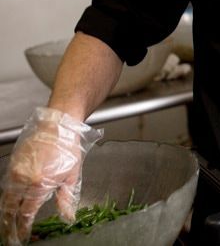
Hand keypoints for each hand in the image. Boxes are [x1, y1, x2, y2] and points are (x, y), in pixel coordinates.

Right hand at [0, 108, 101, 245]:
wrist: (57, 125)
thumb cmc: (68, 147)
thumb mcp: (72, 175)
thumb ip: (66, 199)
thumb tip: (67, 217)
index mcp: (39, 183)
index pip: (26, 213)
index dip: (24, 228)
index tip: (24, 237)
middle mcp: (23, 179)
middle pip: (10, 210)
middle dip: (9, 227)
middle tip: (11, 238)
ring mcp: (15, 171)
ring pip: (5, 199)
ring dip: (5, 215)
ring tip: (8, 227)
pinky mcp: (12, 164)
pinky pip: (5, 187)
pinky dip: (6, 199)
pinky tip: (9, 207)